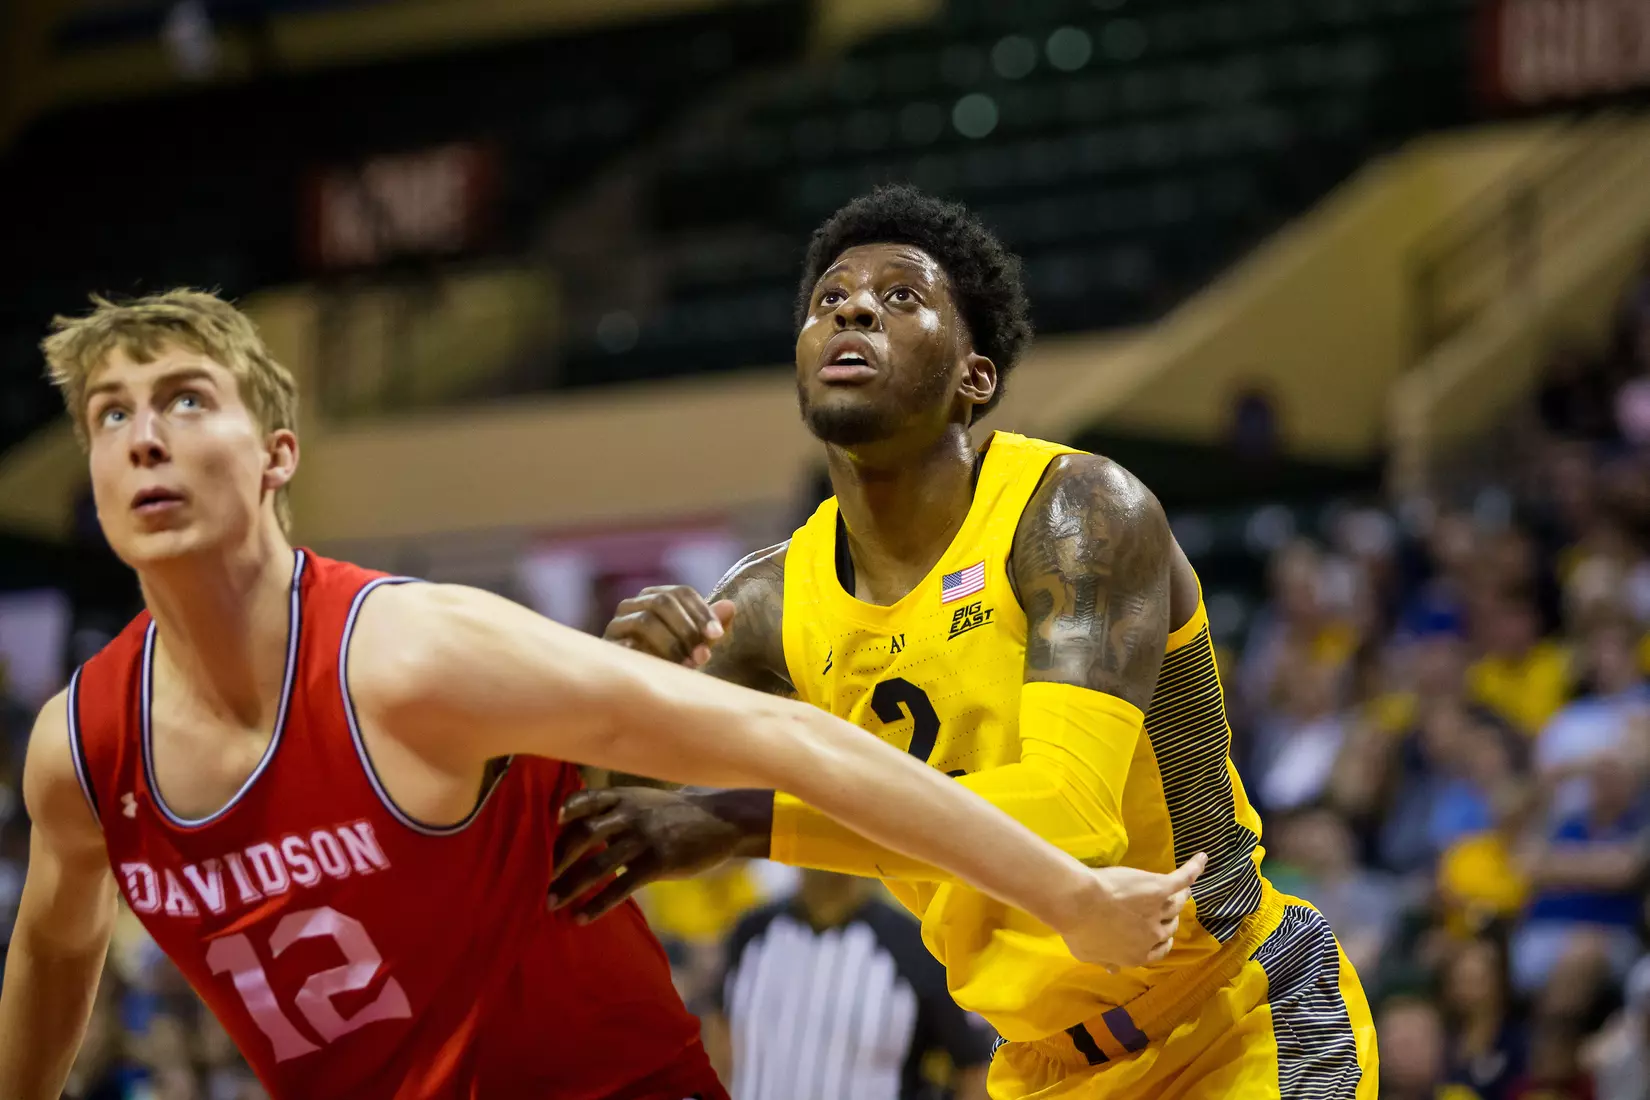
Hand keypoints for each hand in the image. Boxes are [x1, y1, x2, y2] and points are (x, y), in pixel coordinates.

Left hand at [549, 787, 766, 921]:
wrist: (721, 822)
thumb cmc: (675, 814)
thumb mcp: (645, 801)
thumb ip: (615, 808)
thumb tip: (574, 823)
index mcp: (625, 797)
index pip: (585, 801)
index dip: (561, 814)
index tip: (540, 831)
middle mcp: (631, 813)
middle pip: (583, 834)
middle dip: (557, 860)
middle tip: (535, 881)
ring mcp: (645, 837)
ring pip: (598, 864)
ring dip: (571, 886)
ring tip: (551, 904)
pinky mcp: (658, 862)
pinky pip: (621, 886)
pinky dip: (598, 904)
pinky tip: (582, 917)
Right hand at [603, 585, 736, 667]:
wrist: (634, 691)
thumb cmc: (670, 662)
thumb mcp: (695, 646)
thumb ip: (710, 627)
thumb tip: (730, 606)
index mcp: (655, 597)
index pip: (682, 593)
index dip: (702, 612)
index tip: (718, 635)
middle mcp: (632, 604)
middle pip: (664, 601)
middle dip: (688, 629)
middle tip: (703, 656)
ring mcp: (616, 624)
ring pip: (646, 621)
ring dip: (671, 644)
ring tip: (687, 666)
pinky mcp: (606, 646)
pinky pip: (627, 646)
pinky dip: (649, 656)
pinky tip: (664, 669)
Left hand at [1058, 853, 1205, 971]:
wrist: (1078, 904)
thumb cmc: (1078, 930)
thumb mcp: (1088, 954)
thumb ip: (1105, 961)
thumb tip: (1114, 970)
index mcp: (1137, 955)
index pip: (1159, 951)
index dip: (1160, 942)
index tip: (1158, 936)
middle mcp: (1153, 935)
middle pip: (1170, 927)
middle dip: (1168, 919)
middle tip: (1163, 908)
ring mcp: (1158, 911)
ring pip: (1177, 904)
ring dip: (1181, 896)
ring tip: (1184, 889)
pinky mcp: (1159, 888)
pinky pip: (1182, 879)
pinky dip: (1193, 869)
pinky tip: (1200, 858)